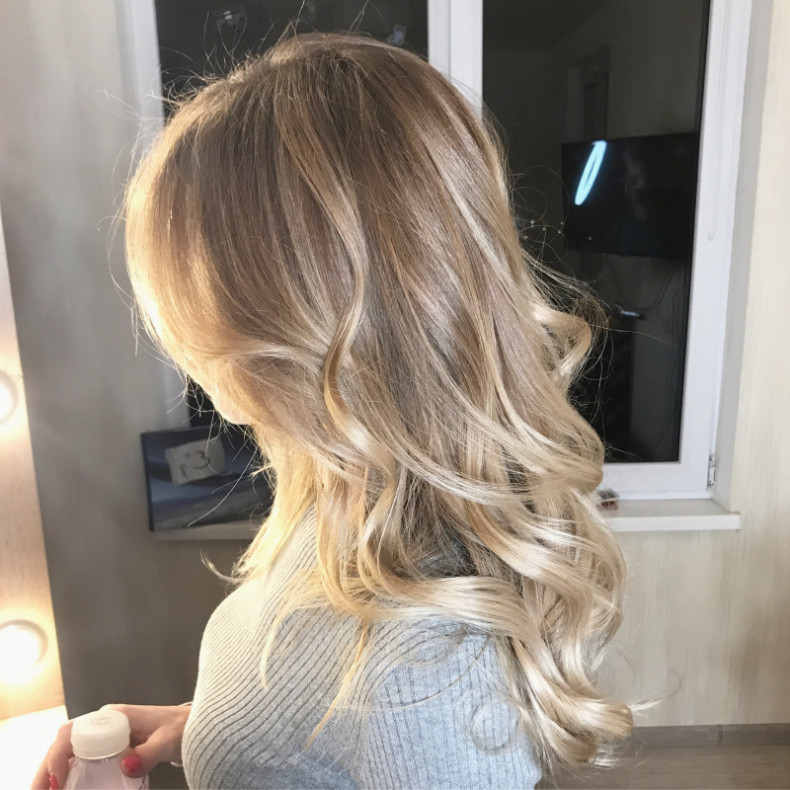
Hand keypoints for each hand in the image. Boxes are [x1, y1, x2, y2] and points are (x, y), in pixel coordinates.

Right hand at [31, 703, 190, 789]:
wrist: (191, 725)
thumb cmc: (180, 729)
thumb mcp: (167, 741)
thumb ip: (149, 753)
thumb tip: (125, 766)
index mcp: (113, 716)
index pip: (73, 732)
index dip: (57, 756)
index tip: (58, 781)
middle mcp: (104, 722)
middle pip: (64, 743)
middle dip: (46, 768)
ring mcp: (105, 734)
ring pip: (69, 751)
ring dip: (53, 772)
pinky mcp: (109, 746)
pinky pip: (80, 758)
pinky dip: (67, 773)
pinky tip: (63, 788)